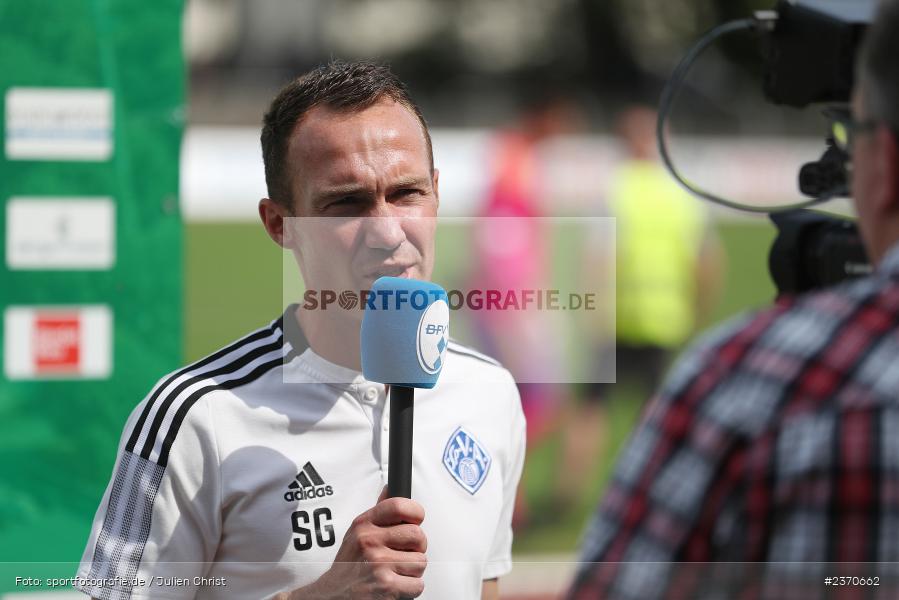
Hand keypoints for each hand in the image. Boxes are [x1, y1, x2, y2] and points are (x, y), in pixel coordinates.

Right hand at [277, 488, 426, 598]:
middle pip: (418, 535)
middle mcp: (370, 542)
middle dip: (417, 547)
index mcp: (363, 525)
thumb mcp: (356, 533)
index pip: (399, 505)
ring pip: (421, 561)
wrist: (332, 596)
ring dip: (412, 571)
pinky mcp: (387, 587)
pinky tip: (395, 586)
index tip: (416, 520)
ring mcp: (378, 564)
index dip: (415, 512)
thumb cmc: (348, 565)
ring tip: (395, 572)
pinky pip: (418, 584)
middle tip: (404, 554)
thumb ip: (377, 512)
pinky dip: (410, 589)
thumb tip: (390, 488)